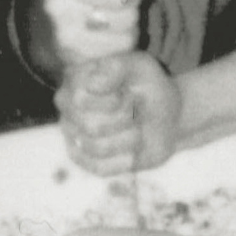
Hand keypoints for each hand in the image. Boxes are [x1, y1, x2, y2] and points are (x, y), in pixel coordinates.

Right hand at [58, 51, 181, 175]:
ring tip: (136, 128)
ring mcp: (73, 137)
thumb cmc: (149, 87)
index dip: (114, 99)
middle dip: (125, 119)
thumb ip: (117, 67)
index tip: (128, 91)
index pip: (80, 100)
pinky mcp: (86, 162)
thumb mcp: (140, 66)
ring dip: (129, 138)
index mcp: (73, 81)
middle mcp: (67, 110)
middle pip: (91, 126)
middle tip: (134, 110)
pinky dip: (126, 159)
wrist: (167, 117)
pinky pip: (101, 169)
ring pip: (97, 148)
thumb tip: (92, 84)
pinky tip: (133, 150)